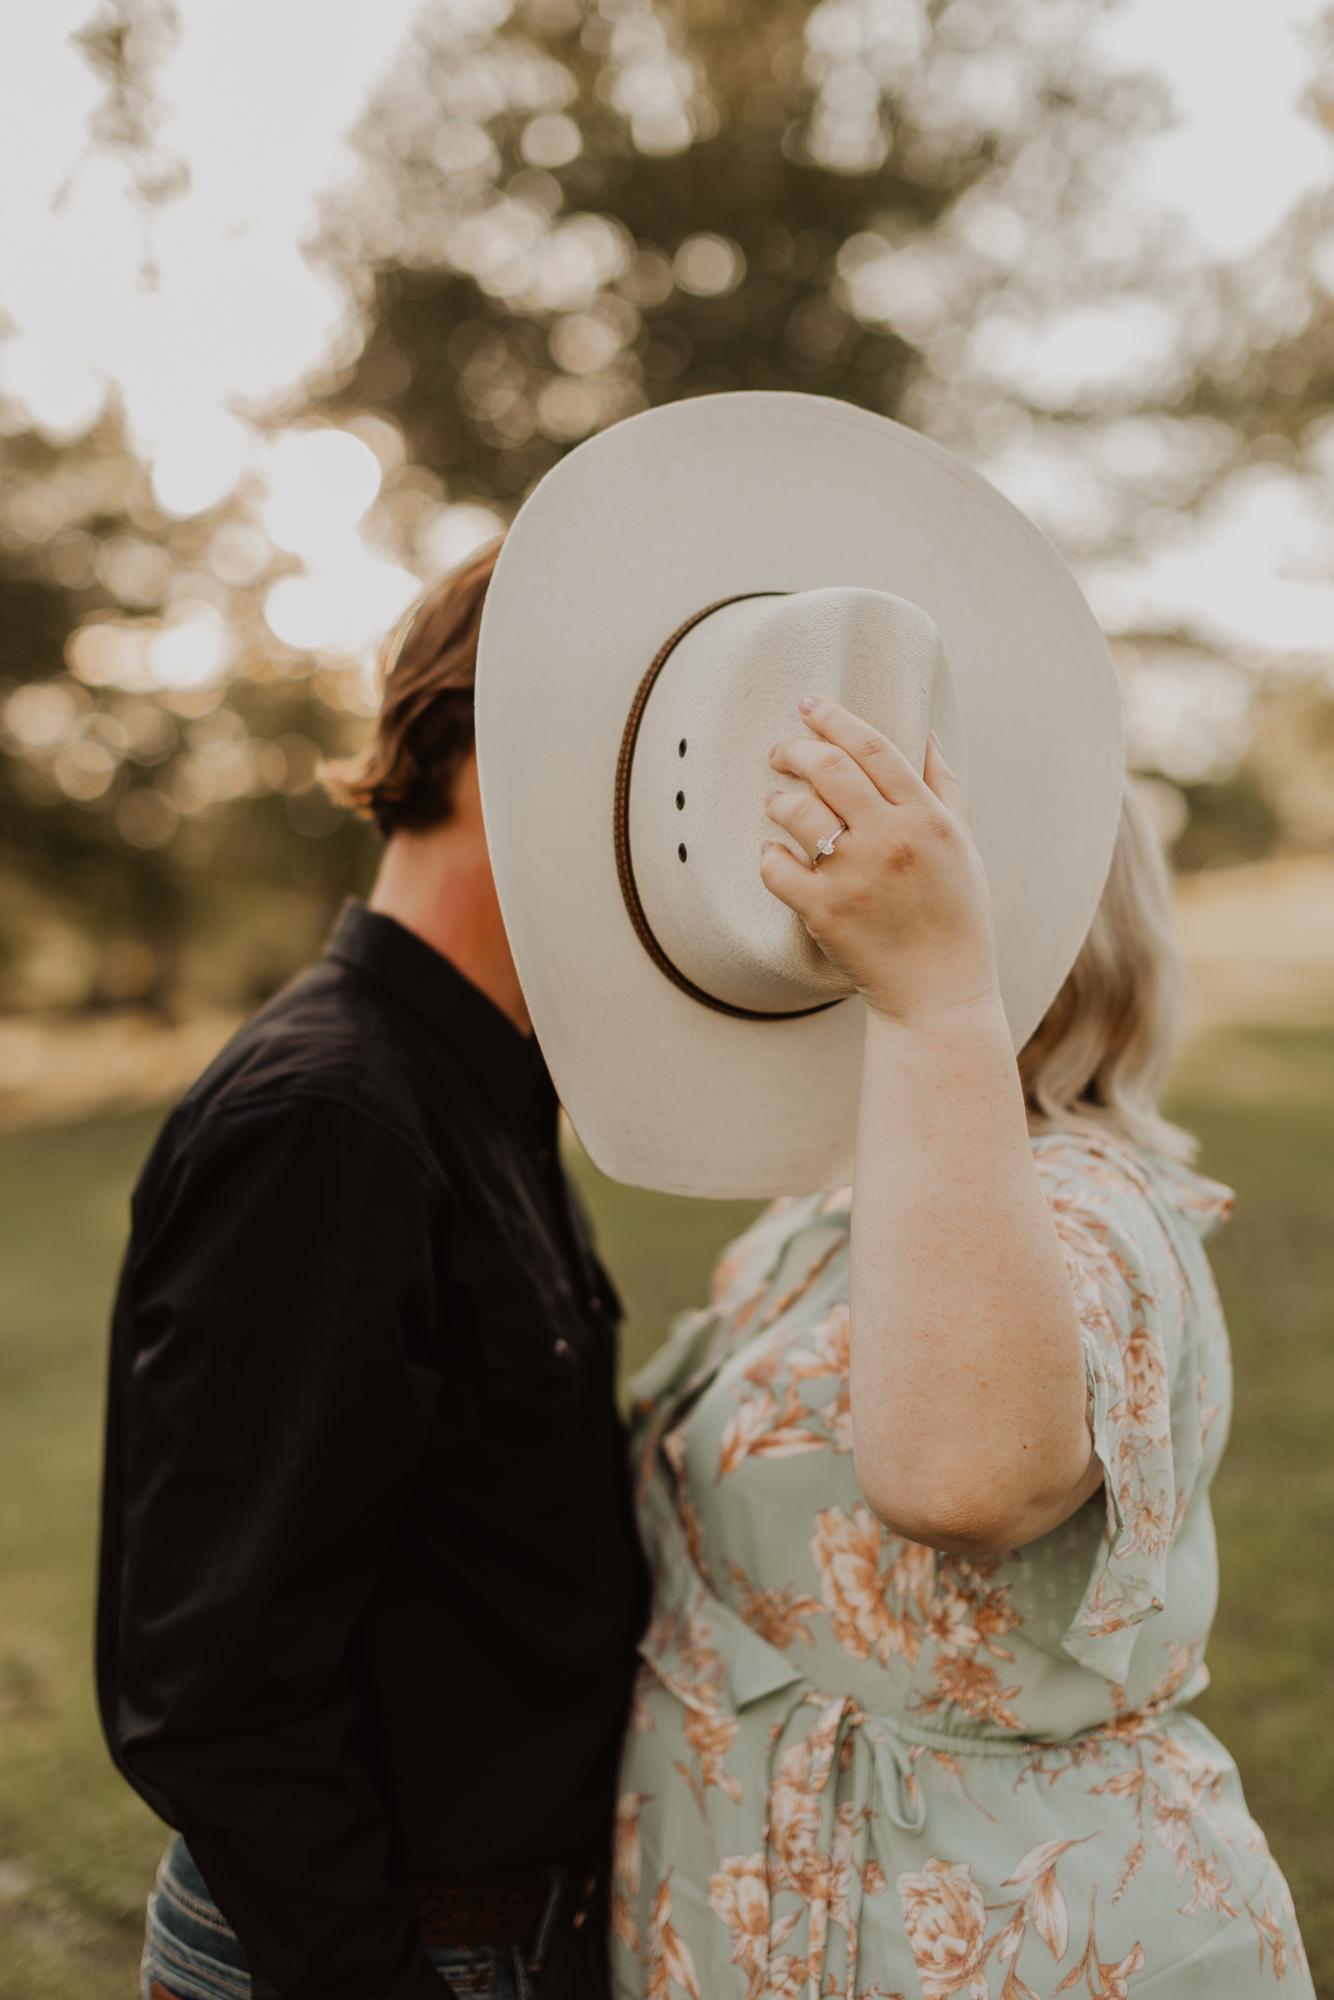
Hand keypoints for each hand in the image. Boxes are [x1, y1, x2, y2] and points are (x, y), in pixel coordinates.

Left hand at [758, 694, 999, 1025]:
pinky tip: (774, 854)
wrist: (939, 990)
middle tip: (779, 751)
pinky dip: (769, 856)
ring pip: (797, 812)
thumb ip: (942, 788)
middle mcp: (891, 840)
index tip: (809, 704)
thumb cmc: (954, 914)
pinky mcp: (824, 912)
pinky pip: (776, 867)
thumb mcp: (962, 844)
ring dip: (778, 801)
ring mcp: (855, 876)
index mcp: (926, 818)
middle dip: (795, 749)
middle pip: (829, 768)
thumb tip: (926, 735)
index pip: (873, 747)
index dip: (835, 718)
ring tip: (776, 803)